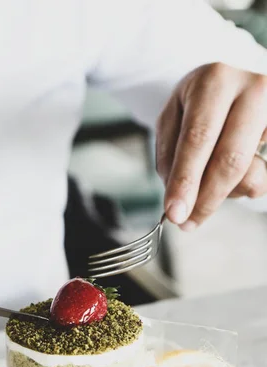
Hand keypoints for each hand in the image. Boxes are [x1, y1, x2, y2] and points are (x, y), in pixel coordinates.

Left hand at [156, 63, 266, 230]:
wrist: (229, 83)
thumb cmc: (196, 105)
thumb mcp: (171, 120)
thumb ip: (172, 157)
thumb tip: (181, 202)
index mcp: (215, 80)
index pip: (198, 139)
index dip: (186, 180)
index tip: (174, 213)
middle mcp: (253, 88)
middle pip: (230, 159)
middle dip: (206, 199)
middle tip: (187, 223)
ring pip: (250, 173)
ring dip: (224, 192)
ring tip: (208, 182)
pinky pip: (264, 177)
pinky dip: (243, 187)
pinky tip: (233, 176)